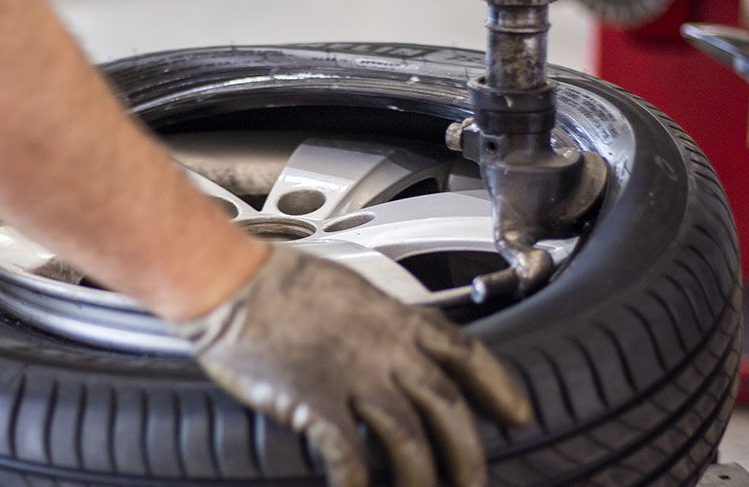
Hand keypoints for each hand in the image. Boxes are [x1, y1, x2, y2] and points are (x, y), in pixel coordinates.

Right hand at [174, 246, 530, 486]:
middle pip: (446, 408)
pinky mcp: (315, 402)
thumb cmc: (280, 282)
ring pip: (408, 440)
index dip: (499, 387)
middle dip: (468, 454)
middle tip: (474, 485)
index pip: (466, 352)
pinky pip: (349, 456)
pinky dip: (358, 486)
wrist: (230, 282)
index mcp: (395, 319)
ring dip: (420, 480)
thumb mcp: (348, 290)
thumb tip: (399, 341)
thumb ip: (380, 321)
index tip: (517, 414)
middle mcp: (383, 349)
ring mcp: (352, 377)